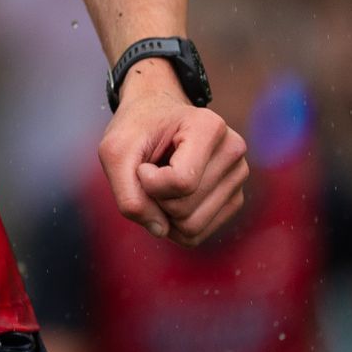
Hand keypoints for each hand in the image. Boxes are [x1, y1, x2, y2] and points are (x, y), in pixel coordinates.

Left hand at [98, 61, 248, 244]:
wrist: (154, 116)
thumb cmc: (135, 130)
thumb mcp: (114, 152)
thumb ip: (128, 194)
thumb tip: (160, 230)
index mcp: (209, 127)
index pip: (181, 182)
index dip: (148, 182)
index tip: (142, 162)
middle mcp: (232, 151)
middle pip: (184, 210)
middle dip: (154, 199)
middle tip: (150, 170)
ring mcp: (237, 176)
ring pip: (192, 227)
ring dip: (163, 212)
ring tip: (161, 180)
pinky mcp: (233, 199)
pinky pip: (198, 234)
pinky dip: (174, 223)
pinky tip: (171, 195)